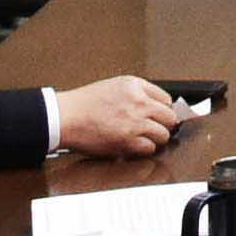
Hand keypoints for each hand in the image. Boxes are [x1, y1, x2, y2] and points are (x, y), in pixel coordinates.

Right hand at [52, 74, 184, 158]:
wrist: (65, 117)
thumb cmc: (83, 104)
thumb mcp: (114, 86)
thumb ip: (136, 93)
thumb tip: (154, 106)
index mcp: (135, 86)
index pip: (166, 99)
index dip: (164, 110)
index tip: (162, 116)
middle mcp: (138, 102)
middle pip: (170, 117)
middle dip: (165, 125)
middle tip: (157, 129)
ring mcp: (134, 122)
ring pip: (163, 135)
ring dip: (156, 139)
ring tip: (145, 139)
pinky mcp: (127, 140)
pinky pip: (149, 148)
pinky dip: (144, 149)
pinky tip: (135, 146)